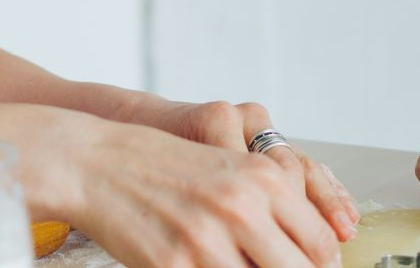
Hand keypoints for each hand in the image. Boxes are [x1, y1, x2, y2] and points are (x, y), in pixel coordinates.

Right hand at [60, 117, 343, 267]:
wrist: (98, 162)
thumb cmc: (164, 167)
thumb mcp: (229, 169)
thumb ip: (270, 207)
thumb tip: (313, 254)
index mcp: (263, 179)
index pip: (319, 244)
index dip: (321, 267)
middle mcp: (241, 207)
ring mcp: (207, 240)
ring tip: (231, 262)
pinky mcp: (174, 266)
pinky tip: (202, 267)